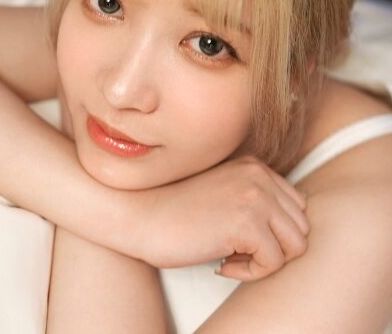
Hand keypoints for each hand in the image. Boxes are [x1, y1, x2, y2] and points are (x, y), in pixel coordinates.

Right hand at [136, 156, 308, 281]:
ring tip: (233, 257)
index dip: (274, 232)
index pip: (296, 207)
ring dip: (266, 261)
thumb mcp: (224, 192)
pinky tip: (222, 265)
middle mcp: (259, 176)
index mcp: (255, 167)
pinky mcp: (246, 223)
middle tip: (238, 251)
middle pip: (300, 227)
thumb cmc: (177, 211)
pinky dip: (251, 273)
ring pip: (296, 245)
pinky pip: (274, 263)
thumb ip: (256, 199)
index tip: (243, 238)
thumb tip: (288, 229)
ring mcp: (255, 197)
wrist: (141, 215)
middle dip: (274, 247)